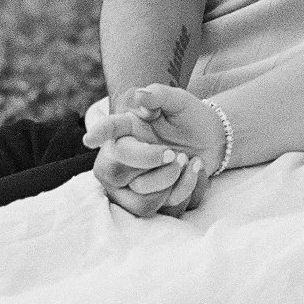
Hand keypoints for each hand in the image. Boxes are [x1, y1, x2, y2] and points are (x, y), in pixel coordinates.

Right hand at [85, 88, 228, 216]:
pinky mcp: (148, 201)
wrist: (212, 139)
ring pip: (140, 197)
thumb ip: (160, 95)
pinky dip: (186, 189)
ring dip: (172, 179)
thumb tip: (141, 97)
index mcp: (125, 128)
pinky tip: (193, 170)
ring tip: (186, 160)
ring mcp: (131, 183)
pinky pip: (162, 207)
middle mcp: (121, 158)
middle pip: (117, 171)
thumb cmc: (187, 117)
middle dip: (150, 162)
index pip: (109, 129)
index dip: (100, 133)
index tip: (91, 138)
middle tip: (174, 153)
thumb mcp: (178, 100)